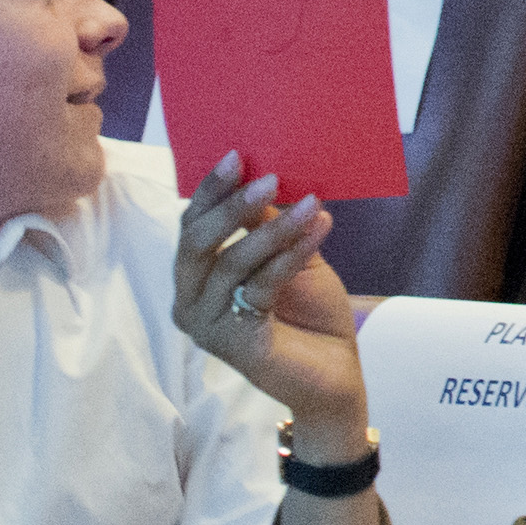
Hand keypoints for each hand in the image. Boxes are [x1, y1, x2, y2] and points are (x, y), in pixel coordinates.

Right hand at [172, 157, 373, 439]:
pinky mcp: (234, 344)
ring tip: (311, 203)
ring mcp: (207, 327)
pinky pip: (261, 287)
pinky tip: (320, 225)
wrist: (335, 369)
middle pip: (196, 244)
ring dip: (275, 229)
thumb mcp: (290, 254)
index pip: (191, 226)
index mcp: (195, 277)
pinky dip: (293, 253)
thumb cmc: (308, 309)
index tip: (236, 155)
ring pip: (232, 263)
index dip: (209, 191)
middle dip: (231, 207)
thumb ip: (268, 222)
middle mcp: (189, 302)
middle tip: (270, 178)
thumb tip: (261, 173)